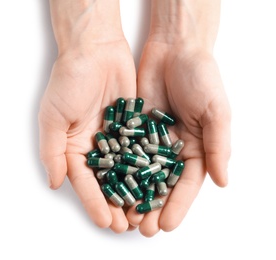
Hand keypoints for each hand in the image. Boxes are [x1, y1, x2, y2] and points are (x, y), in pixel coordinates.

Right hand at [39, 0, 135, 232]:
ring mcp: (118, 136)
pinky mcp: (134, 125)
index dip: (95, 202)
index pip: (86, 182)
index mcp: (75, 147)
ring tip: (144, 211)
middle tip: (128, 225)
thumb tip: (55, 183)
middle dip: (117, 203)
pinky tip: (157, 182)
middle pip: (108, 180)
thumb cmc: (70, 80)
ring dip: (135, 191)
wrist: (96, 51)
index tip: (105, 221)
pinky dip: (149, 166)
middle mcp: (97, 145)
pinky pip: (142, 149)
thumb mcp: (53, 116)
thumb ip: (53, 151)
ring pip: (128, 169)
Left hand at [126, 42, 230, 236]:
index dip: (177, 206)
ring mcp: (151, 138)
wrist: (175, 49)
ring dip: (133, 193)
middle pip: (162, 183)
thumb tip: (223, 181)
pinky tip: (110, 184)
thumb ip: (218, 145)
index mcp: (196, 148)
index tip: (166, 225)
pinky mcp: (134, 126)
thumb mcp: (216, 111)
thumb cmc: (201, 77)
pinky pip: (125, 150)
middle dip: (153, 206)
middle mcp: (172, 147)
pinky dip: (118, 168)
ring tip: (124, 214)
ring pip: (140, 172)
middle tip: (141, 228)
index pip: (187, 184)